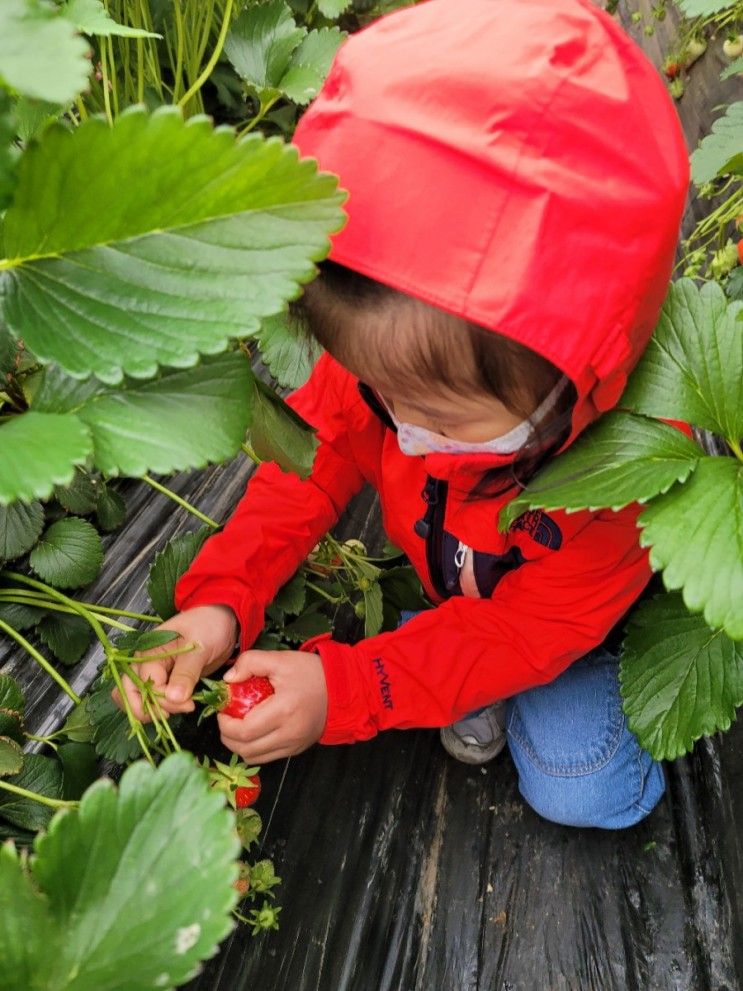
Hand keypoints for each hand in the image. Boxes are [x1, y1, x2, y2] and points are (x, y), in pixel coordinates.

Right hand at [112, 604, 237, 721]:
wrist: (219, 619)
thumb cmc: (208, 626)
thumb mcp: (199, 648)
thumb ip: (186, 673)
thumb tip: (173, 698)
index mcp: (149, 652)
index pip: (147, 686)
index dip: (165, 700)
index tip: (189, 705)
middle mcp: (144, 662)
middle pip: (129, 693)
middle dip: (150, 709)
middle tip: (177, 711)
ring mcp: (151, 671)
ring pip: (134, 696)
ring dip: (149, 710)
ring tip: (175, 710)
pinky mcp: (162, 678)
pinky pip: (148, 696)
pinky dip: (156, 705)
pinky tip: (174, 707)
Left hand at [217, 649, 327, 762]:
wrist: (344, 688)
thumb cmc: (312, 673)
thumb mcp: (281, 659)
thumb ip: (251, 662)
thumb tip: (228, 679)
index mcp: (283, 711)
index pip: (243, 731)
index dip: (225, 725)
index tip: (222, 710)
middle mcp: (288, 734)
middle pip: (245, 750)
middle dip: (228, 736)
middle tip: (226, 718)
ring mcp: (293, 745)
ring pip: (254, 758)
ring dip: (239, 745)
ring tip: (237, 725)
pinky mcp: (297, 749)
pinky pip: (267, 757)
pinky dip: (254, 748)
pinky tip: (253, 731)